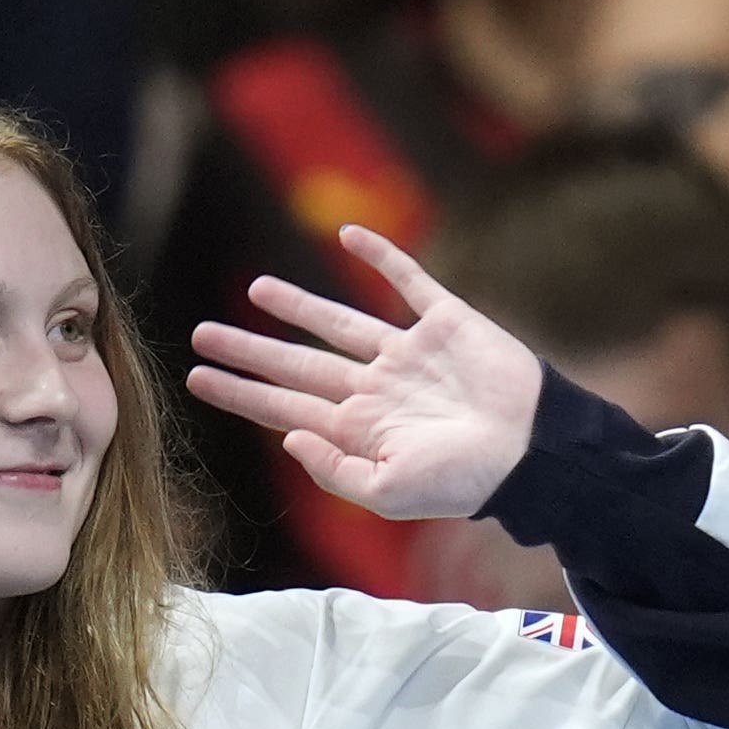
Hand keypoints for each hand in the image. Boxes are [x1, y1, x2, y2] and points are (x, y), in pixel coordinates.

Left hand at [186, 226, 542, 522]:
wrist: (531, 451)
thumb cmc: (462, 482)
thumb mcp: (387, 492)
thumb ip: (332, 469)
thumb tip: (286, 435)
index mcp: (358, 428)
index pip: (284, 406)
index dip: (240, 391)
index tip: (198, 378)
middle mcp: (375, 388)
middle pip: (298, 363)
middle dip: (250, 350)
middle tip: (201, 334)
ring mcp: (408, 354)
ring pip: (339, 321)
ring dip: (298, 306)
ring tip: (255, 289)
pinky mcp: (445, 323)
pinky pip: (408, 281)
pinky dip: (380, 256)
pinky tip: (349, 236)